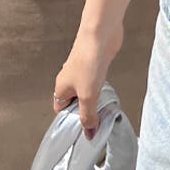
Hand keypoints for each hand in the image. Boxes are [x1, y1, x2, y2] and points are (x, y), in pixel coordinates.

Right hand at [52, 22, 123, 139]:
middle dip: (84, 112)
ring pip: (86, 91)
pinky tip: (109, 93)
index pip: (60, 110)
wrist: (100, 34)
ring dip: (94, 100)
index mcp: (61, 88)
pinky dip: (101, 89)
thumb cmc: (88, 61)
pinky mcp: (96, 65)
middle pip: (74, 101)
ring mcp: (83, 71)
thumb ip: (88, 115)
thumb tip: (89, 134)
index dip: (70, 121)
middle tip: (97, 124)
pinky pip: (96, 82)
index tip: (82, 131)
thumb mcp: (88, 95)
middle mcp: (69, 80)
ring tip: (104, 112)